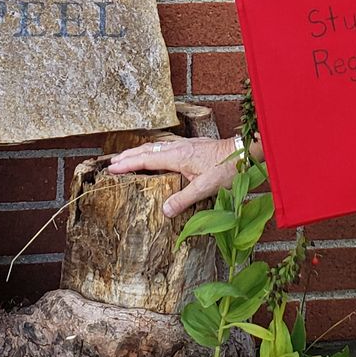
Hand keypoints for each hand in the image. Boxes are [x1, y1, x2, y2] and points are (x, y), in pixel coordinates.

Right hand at [106, 134, 241, 217]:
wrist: (244, 151)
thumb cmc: (226, 168)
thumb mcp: (205, 187)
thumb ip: (184, 199)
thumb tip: (164, 211)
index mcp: (177, 156)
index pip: (146, 160)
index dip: (127, 164)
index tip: (111, 169)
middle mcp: (178, 148)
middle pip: (147, 150)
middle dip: (128, 155)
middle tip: (112, 162)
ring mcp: (185, 145)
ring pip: (156, 146)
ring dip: (139, 151)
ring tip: (127, 157)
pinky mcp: (192, 146)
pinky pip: (165, 146)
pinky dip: (153, 150)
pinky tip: (156, 154)